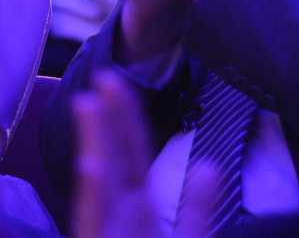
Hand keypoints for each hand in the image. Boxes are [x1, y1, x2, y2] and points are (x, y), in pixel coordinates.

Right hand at [72, 72, 213, 237]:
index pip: (132, 151)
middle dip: (107, 116)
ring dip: (94, 142)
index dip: (126, 115)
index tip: (113, 80)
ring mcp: (105, 229)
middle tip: (102, 76)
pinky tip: (90, 165)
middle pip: (112, 157)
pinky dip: (93, 193)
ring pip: (98, 181)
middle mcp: (118, 212)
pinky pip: (93, 218)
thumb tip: (209, 167)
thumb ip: (198, 207)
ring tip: (88, 105)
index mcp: (139, 207)